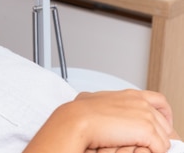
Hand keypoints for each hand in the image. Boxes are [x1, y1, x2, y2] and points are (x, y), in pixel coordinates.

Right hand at [27, 89, 173, 152]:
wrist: (76, 119)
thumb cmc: (79, 111)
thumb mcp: (91, 98)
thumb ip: (100, 98)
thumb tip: (87, 98)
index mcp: (130, 94)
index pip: (159, 101)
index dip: (163, 113)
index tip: (159, 122)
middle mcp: (141, 103)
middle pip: (164, 121)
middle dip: (159, 132)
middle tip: (146, 140)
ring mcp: (146, 116)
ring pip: (164, 136)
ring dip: (154, 143)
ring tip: (137, 146)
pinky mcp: (147, 130)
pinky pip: (160, 147)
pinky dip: (152, 151)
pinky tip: (136, 149)